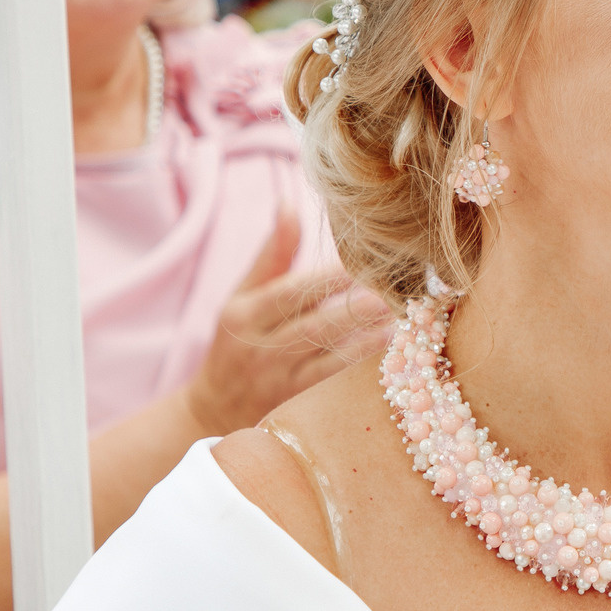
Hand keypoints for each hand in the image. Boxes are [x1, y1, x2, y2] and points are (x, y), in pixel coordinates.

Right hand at [182, 213, 388, 436]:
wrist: (213, 408)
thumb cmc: (237, 339)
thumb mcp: (243, 295)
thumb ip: (272, 253)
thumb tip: (288, 202)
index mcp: (243, 314)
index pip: (289, 293)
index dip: (327, 279)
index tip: (362, 263)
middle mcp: (258, 348)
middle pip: (312, 326)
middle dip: (352, 309)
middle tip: (389, 291)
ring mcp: (276, 380)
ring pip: (326, 357)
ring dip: (365, 337)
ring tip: (397, 316)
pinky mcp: (293, 405)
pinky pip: (331, 383)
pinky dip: (358, 365)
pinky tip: (386, 349)